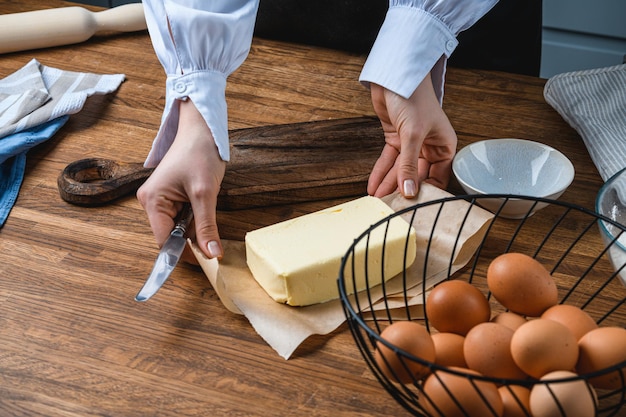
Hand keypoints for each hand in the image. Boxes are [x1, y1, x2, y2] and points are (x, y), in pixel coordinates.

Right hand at [137, 99, 225, 261]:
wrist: (202, 129)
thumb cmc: (199, 153)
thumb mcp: (205, 193)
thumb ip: (206, 226)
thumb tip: (211, 254)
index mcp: (152, 201)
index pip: (164, 241)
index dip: (184, 252)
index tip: (207, 258)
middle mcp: (151, 202)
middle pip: (171, 235)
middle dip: (192, 236)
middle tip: (212, 229)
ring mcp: (160, 199)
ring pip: (179, 227)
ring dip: (195, 224)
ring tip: (204, 204)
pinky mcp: (170, 196)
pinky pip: (182, 216)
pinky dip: (195, 216)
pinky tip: (201, 203)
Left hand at [367, 73, 457, 197]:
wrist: (395, 76)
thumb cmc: (414, 98)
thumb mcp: (412, 135)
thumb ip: (408, 165)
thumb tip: (409, 191)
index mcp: (444, 145)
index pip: (439, 177)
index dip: (427, 193)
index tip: (415, 209)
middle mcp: (430, 146)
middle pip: (417, 176)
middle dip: (403, 191)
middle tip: (392, 208)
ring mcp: (411, 143)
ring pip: (400, 170)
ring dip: (389, 185)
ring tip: (379, 202)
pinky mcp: (396, 138)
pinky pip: (389, 161)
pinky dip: (381, 173)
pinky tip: (374, 186)